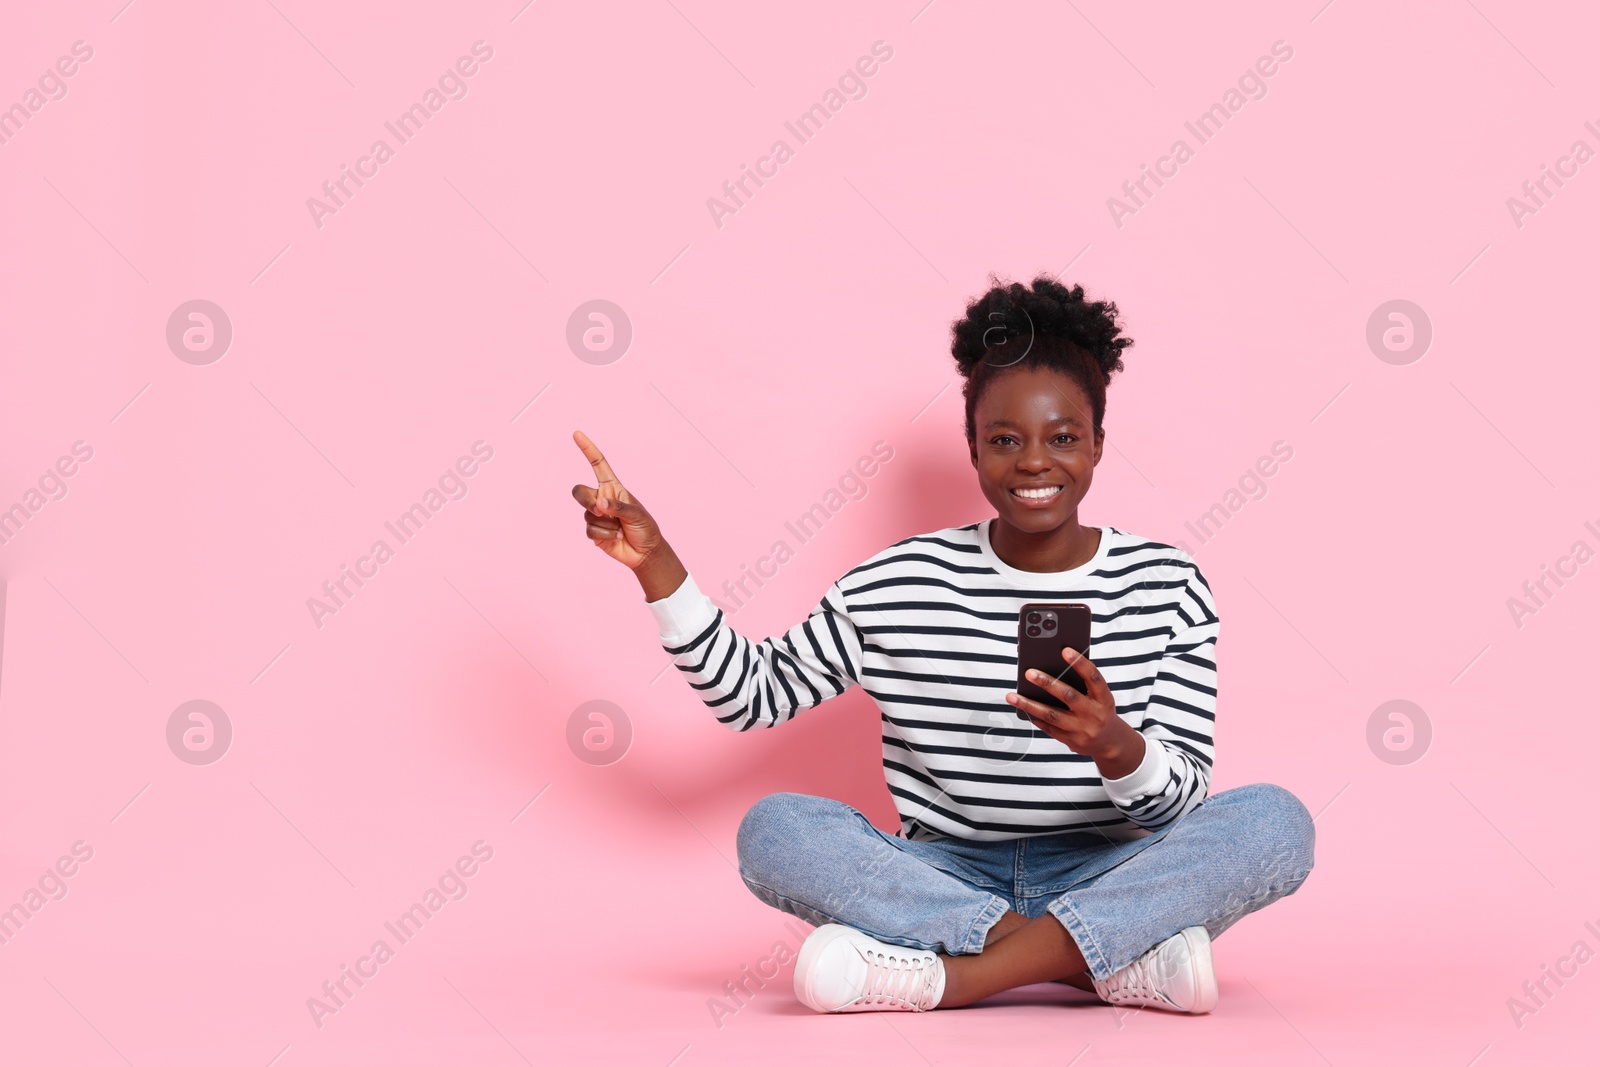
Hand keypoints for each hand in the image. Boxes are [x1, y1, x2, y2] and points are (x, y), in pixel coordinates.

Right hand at [570, 430, 665, 570]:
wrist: (645, 552)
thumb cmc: (645, 528)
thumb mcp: (636, 514)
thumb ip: (618, 507)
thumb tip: (599, 504)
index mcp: (613, 488)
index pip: (598, 465)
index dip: (588, 449)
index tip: (577, 434)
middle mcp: (601, 499)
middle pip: (579, 491)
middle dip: (586, 500)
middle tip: (600, 510)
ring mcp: (596, 516)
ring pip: (586, 514)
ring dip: (605, 524)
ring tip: (620, 528)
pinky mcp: (593, 532)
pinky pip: (589, 530)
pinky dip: (603, 535)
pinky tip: (616, 537)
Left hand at [1005, 647, 1144, 778]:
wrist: (1109, 742)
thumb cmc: (1099, 710)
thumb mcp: (1099, 696)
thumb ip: (1083, 682)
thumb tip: (1052, 664)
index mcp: (1104, 698)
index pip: (1093, 677)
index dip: (1080, 663)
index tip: (1064, 650)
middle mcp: (1095, 714)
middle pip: (1069, 696)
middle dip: (1047, 683)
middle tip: (1029, 673)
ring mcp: (1083, 729)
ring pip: (1052, 715)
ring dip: (1029, 705)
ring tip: (1011, 696)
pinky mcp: (1071, 741)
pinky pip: (1049, 728)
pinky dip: (1034, 717)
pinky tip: (1022, 709)